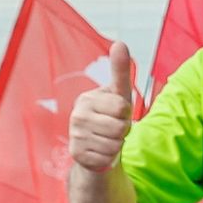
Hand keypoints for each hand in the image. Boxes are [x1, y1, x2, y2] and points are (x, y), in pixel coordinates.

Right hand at [69, 41, 134, 172]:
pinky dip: (109, 158)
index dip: (126, 114)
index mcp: (87, 99)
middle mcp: (77, 116)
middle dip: (123, 131)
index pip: (121, 108)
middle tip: (114, 130)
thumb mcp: (119, 94)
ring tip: (108, 140)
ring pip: (114, 146)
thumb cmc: (110, 118)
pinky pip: (107, 159)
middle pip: (120, 128)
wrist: (96, 148)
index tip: (119, 114)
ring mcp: (75, 137)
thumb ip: (119, 70)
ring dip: (117, 146)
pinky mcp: (77, 156)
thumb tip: (119, 43)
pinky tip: (102, 152)